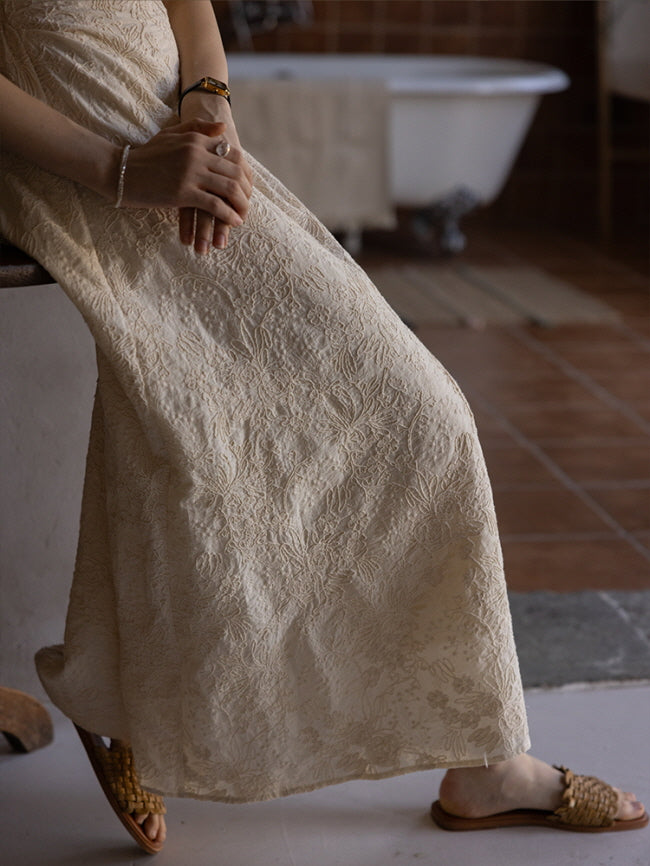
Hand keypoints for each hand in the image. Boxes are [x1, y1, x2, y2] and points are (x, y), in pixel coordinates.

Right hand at [122, 119, 251, 252]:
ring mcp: (190, 173)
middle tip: (247, 204)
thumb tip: (224, 128)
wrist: (120, 171)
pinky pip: (215, 205)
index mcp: (195, 139)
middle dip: (247, 191)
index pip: (233, 155)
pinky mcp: (184, 193)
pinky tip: (233, 222)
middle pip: (236, 172)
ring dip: (241, 205)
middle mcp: (196, 153)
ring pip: (229, 189)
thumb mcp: (171, 134)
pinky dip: (228, 215)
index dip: (245, 173)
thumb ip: (198, 128)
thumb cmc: (146, 155)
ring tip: (242, 215)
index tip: (247, 187)